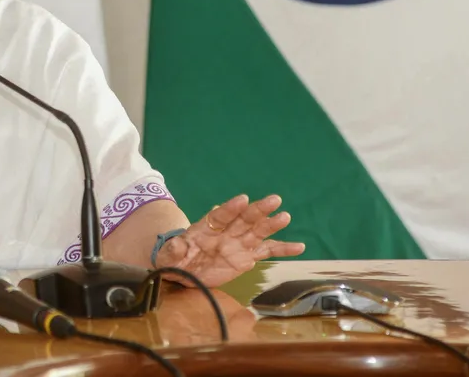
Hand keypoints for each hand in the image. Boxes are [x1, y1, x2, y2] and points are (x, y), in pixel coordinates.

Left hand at [155, 194, 304, 288]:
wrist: (183, 269)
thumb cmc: (175, 257)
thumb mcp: (169, 255)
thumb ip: (174, 250)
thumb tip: (177, 245)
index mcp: (207, 226)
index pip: (221, 214)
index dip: (231, 207)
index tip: (243, 199)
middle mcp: (227, 231)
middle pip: (244, 218)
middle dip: (258, 209)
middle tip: (273, 200)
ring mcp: (239, 243)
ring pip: (258, 231)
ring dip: (272, 224)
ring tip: (285, 217)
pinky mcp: (247, 256)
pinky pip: (267, 251)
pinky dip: (282, 249)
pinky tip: (299, 246)